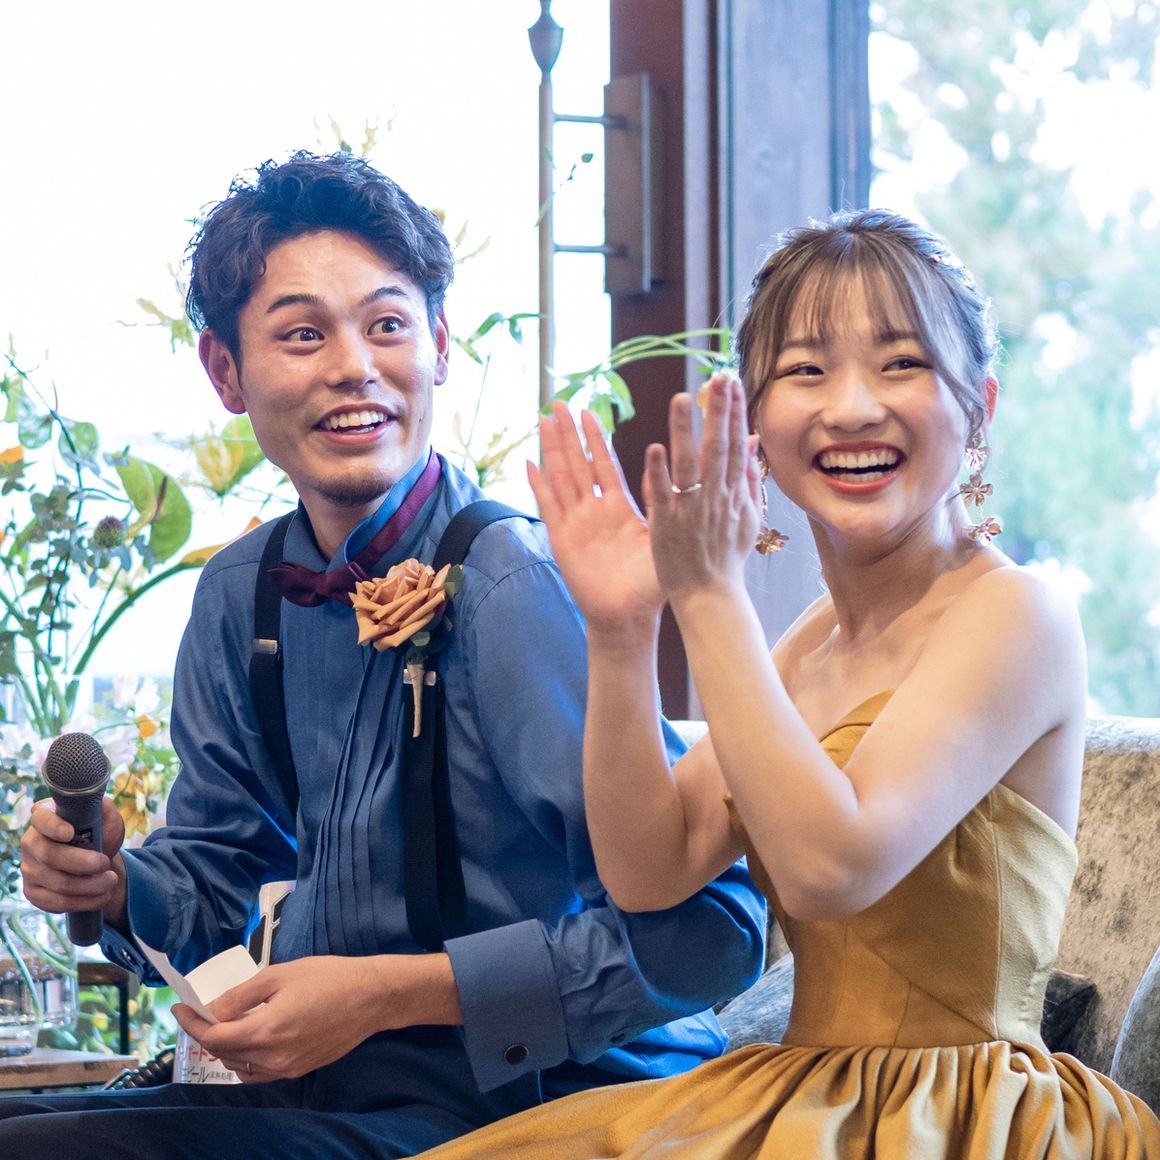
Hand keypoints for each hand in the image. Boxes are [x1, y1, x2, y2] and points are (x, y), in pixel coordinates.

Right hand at [20, 796, 126, 927]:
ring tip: (111, 881)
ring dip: (90, 885)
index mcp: (46, 816)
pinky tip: (101, 897)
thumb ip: (105, 810)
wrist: (96, 864)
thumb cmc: (100, 836)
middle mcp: (31, 841)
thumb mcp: (107, 820)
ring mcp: (29, 868)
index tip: (70, 833)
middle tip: (106, 864)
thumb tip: (102, 805)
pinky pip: (56, 902)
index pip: (41, 818)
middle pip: (50, 855)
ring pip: (57, 882)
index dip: (53, 826)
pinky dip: (84, 901)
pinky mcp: (33, 892)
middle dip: (83, 863)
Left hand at [173, 952, 462, 1082]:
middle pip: (225, 1055)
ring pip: (241, 1067)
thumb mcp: (280, 975)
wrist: (373, 996)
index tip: (179, 1007)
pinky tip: (253, 1037)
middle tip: (204, 1010)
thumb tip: (210, 1009)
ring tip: (227, 1023)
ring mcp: (288, 1069)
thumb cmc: (328, 976)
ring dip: (227, 1048)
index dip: (192, 1023)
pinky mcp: (301, 1070)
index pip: (214, 1038)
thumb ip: (241, 996)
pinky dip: (247, 1058)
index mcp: (267, 1032)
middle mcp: (274, 1058)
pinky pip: (261, 1072)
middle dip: (208, 1034)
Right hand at [529, 402, 662, 631]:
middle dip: (568, 434)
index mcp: (619, 508)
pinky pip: (547, 506)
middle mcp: (594, 510)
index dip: (595, 438)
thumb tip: (669, 470)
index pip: (604, 464)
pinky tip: (529, 463)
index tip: (588, 411)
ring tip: (543, 421)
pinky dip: (538, 485)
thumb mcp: (660, 538)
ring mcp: (575, 523)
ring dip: (551, 450)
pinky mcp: (561, 539)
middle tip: (558, 403)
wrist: (627, 615)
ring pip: (560, 478)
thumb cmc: (648, 583)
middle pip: (577, 463)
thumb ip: (662, 505)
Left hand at [643, 373, 760, 602]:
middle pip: (718, 447)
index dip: (734, 412)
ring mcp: (692, 511)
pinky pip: (664, 495)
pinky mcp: (668, 525)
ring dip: (685, 431)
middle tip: (716, 379)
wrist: (709, 595)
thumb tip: (752, 442)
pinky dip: (659, 473)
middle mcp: (716, 498)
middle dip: (718, 411)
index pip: (736, 444)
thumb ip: (749, 479)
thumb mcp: (748, 518)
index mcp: (734, 493)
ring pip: (690, 465)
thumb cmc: (726, 557)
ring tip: (681, 398)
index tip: (730, 382)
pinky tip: (654, 448)